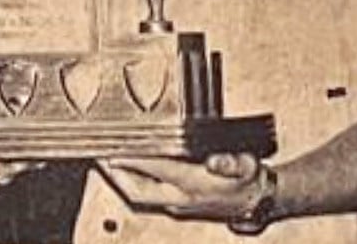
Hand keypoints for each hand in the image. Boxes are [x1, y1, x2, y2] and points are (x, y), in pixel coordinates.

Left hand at [98, 153, 263, 219]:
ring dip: (122, 179)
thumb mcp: (247, 165)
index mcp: (194, 185)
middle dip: (116, 174)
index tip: (114, 151)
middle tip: (99, 156)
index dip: (133, 160)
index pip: (156, 170)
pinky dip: (133, 181)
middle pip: (138, 189)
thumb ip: (231, 163)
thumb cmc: (248, 180)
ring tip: (107, 161)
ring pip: (140, 194)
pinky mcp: (176, 205)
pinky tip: (127, 170)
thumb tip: (216, 162)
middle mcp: (181, 198)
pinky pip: (147, 194)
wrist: (256, 201)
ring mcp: (177, 204)